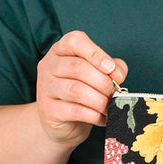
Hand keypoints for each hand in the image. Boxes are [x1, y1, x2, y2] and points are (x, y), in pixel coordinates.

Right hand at [35, 31, 126, 149]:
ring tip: (110, 106)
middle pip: (78, 67)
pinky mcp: (47, 110)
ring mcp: (45, 88)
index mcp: (61, 50)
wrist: (64, 122)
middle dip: (103, 82)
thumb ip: (113, 67)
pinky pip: (75, 111)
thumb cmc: (82, 91)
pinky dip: (94, 115)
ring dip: (100, 100)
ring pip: (76, 90)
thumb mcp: (98, 73)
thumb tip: (118, 74)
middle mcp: (49, 66)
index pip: (74, 41)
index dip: (95, 52)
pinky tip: (103, 117)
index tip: (111, 67)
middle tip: (115, 93)